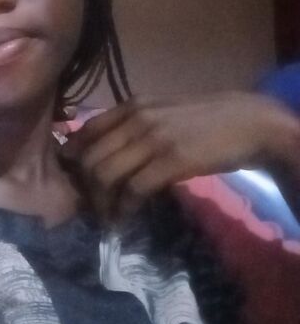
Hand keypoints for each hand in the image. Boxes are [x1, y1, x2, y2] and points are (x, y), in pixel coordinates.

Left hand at [59, 92, 299, 220]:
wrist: (249, 123)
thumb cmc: (207, 120)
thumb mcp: (164, 113)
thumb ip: (136, 124)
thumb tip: (108, 148)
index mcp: (133, 106)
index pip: (87, 130)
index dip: (74, 156)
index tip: (74, 177)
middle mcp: (137, 119)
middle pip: (91, 156)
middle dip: (84, 186)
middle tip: (90, 206)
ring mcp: (153, 139)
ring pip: (106, 174)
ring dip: (101, 202)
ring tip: (106, 217)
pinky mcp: (171, 161)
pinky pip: (133, 189)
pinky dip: (124, 208)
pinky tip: (126, 217)